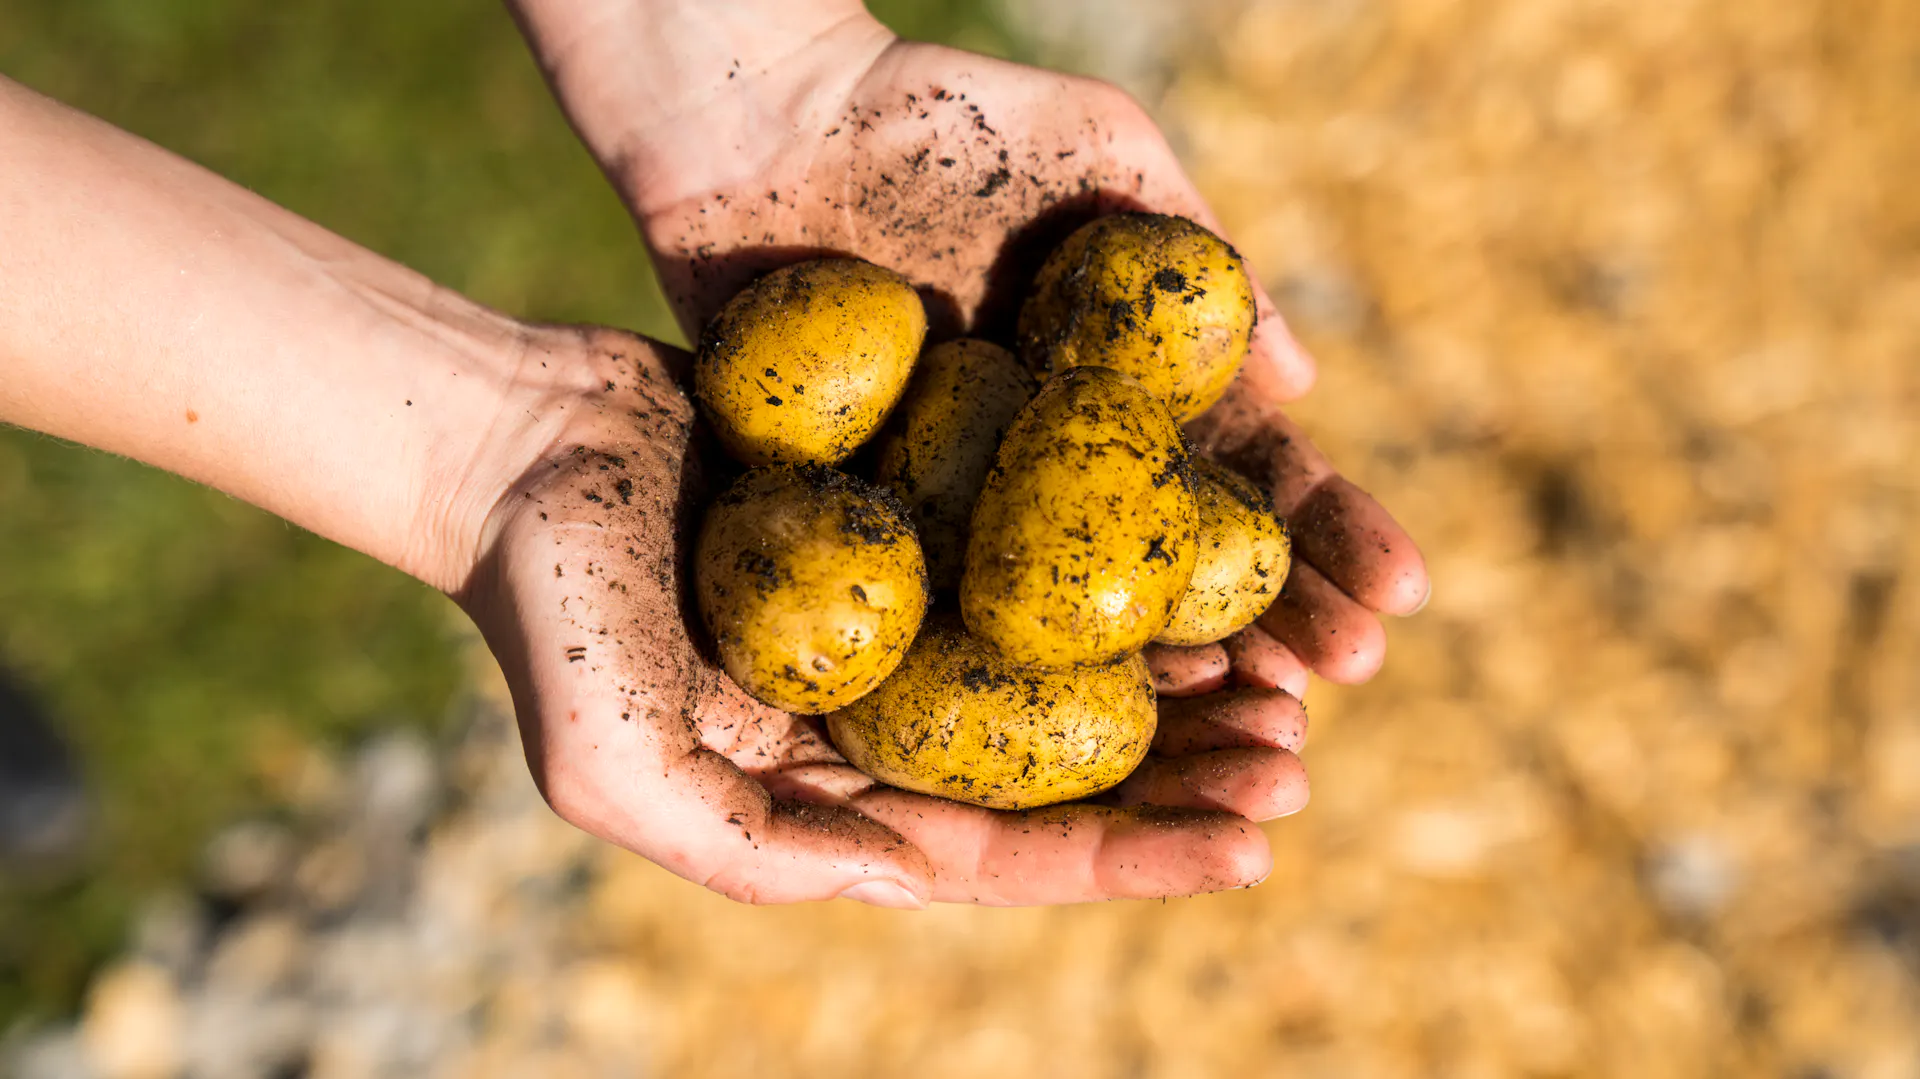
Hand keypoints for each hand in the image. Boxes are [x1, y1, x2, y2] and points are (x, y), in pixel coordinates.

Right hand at [459, 326, 1306, 905]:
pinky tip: (1202, 558)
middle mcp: (884, 715)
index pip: (1005, 855)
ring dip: (1178, 679)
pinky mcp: (914, 513)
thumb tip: (915, 878)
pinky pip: (1037, 545)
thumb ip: (757, 849)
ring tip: (1286, 676)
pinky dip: (1118, 563)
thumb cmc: (546, 608)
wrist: (515, 441)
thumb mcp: (618, 766)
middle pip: (1063, 770)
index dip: (1131, 858)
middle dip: (1185, 778)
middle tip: (1296, 760)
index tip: (1252, 847)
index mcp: (833, 797)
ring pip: (1071, 665)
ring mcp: (906, 611)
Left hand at [514, 3, 1428, 690]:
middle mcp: (1057, 464)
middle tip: (1341, 684)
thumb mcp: (1094, 146)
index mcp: (1128, 388)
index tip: (1399, 595)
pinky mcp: (868, 521)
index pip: (1246, 477)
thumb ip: (1193, 240)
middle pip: (1179, 565)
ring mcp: (965, 502)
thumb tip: (1304, 384)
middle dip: (1273, 630)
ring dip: (1168, 676)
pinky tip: (1074, 721)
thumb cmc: (936, 115)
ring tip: (1247, 731)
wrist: (758, 124)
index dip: (1324, 537)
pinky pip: (944, 611)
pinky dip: (1007, 673)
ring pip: (1076, 613)